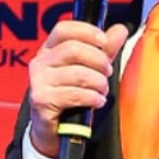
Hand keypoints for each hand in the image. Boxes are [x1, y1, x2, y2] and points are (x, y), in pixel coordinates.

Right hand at [27, 20, 128, 158]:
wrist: (53, 130)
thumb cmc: (69, 96)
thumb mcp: (89, 69)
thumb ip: (104, 49)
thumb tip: (120, 29)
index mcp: (49, 50)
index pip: (63, 29)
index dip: (86, 31)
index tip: (104, 41)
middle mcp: (40, 62)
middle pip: (73, 49)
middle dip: (98, 60)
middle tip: (108, 72)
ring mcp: (38, 81)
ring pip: (77, 73)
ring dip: (98, 82)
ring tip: (103, 90)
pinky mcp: (42, 100)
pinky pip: (75, 94)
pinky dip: (92, 97)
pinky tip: (97, 101)